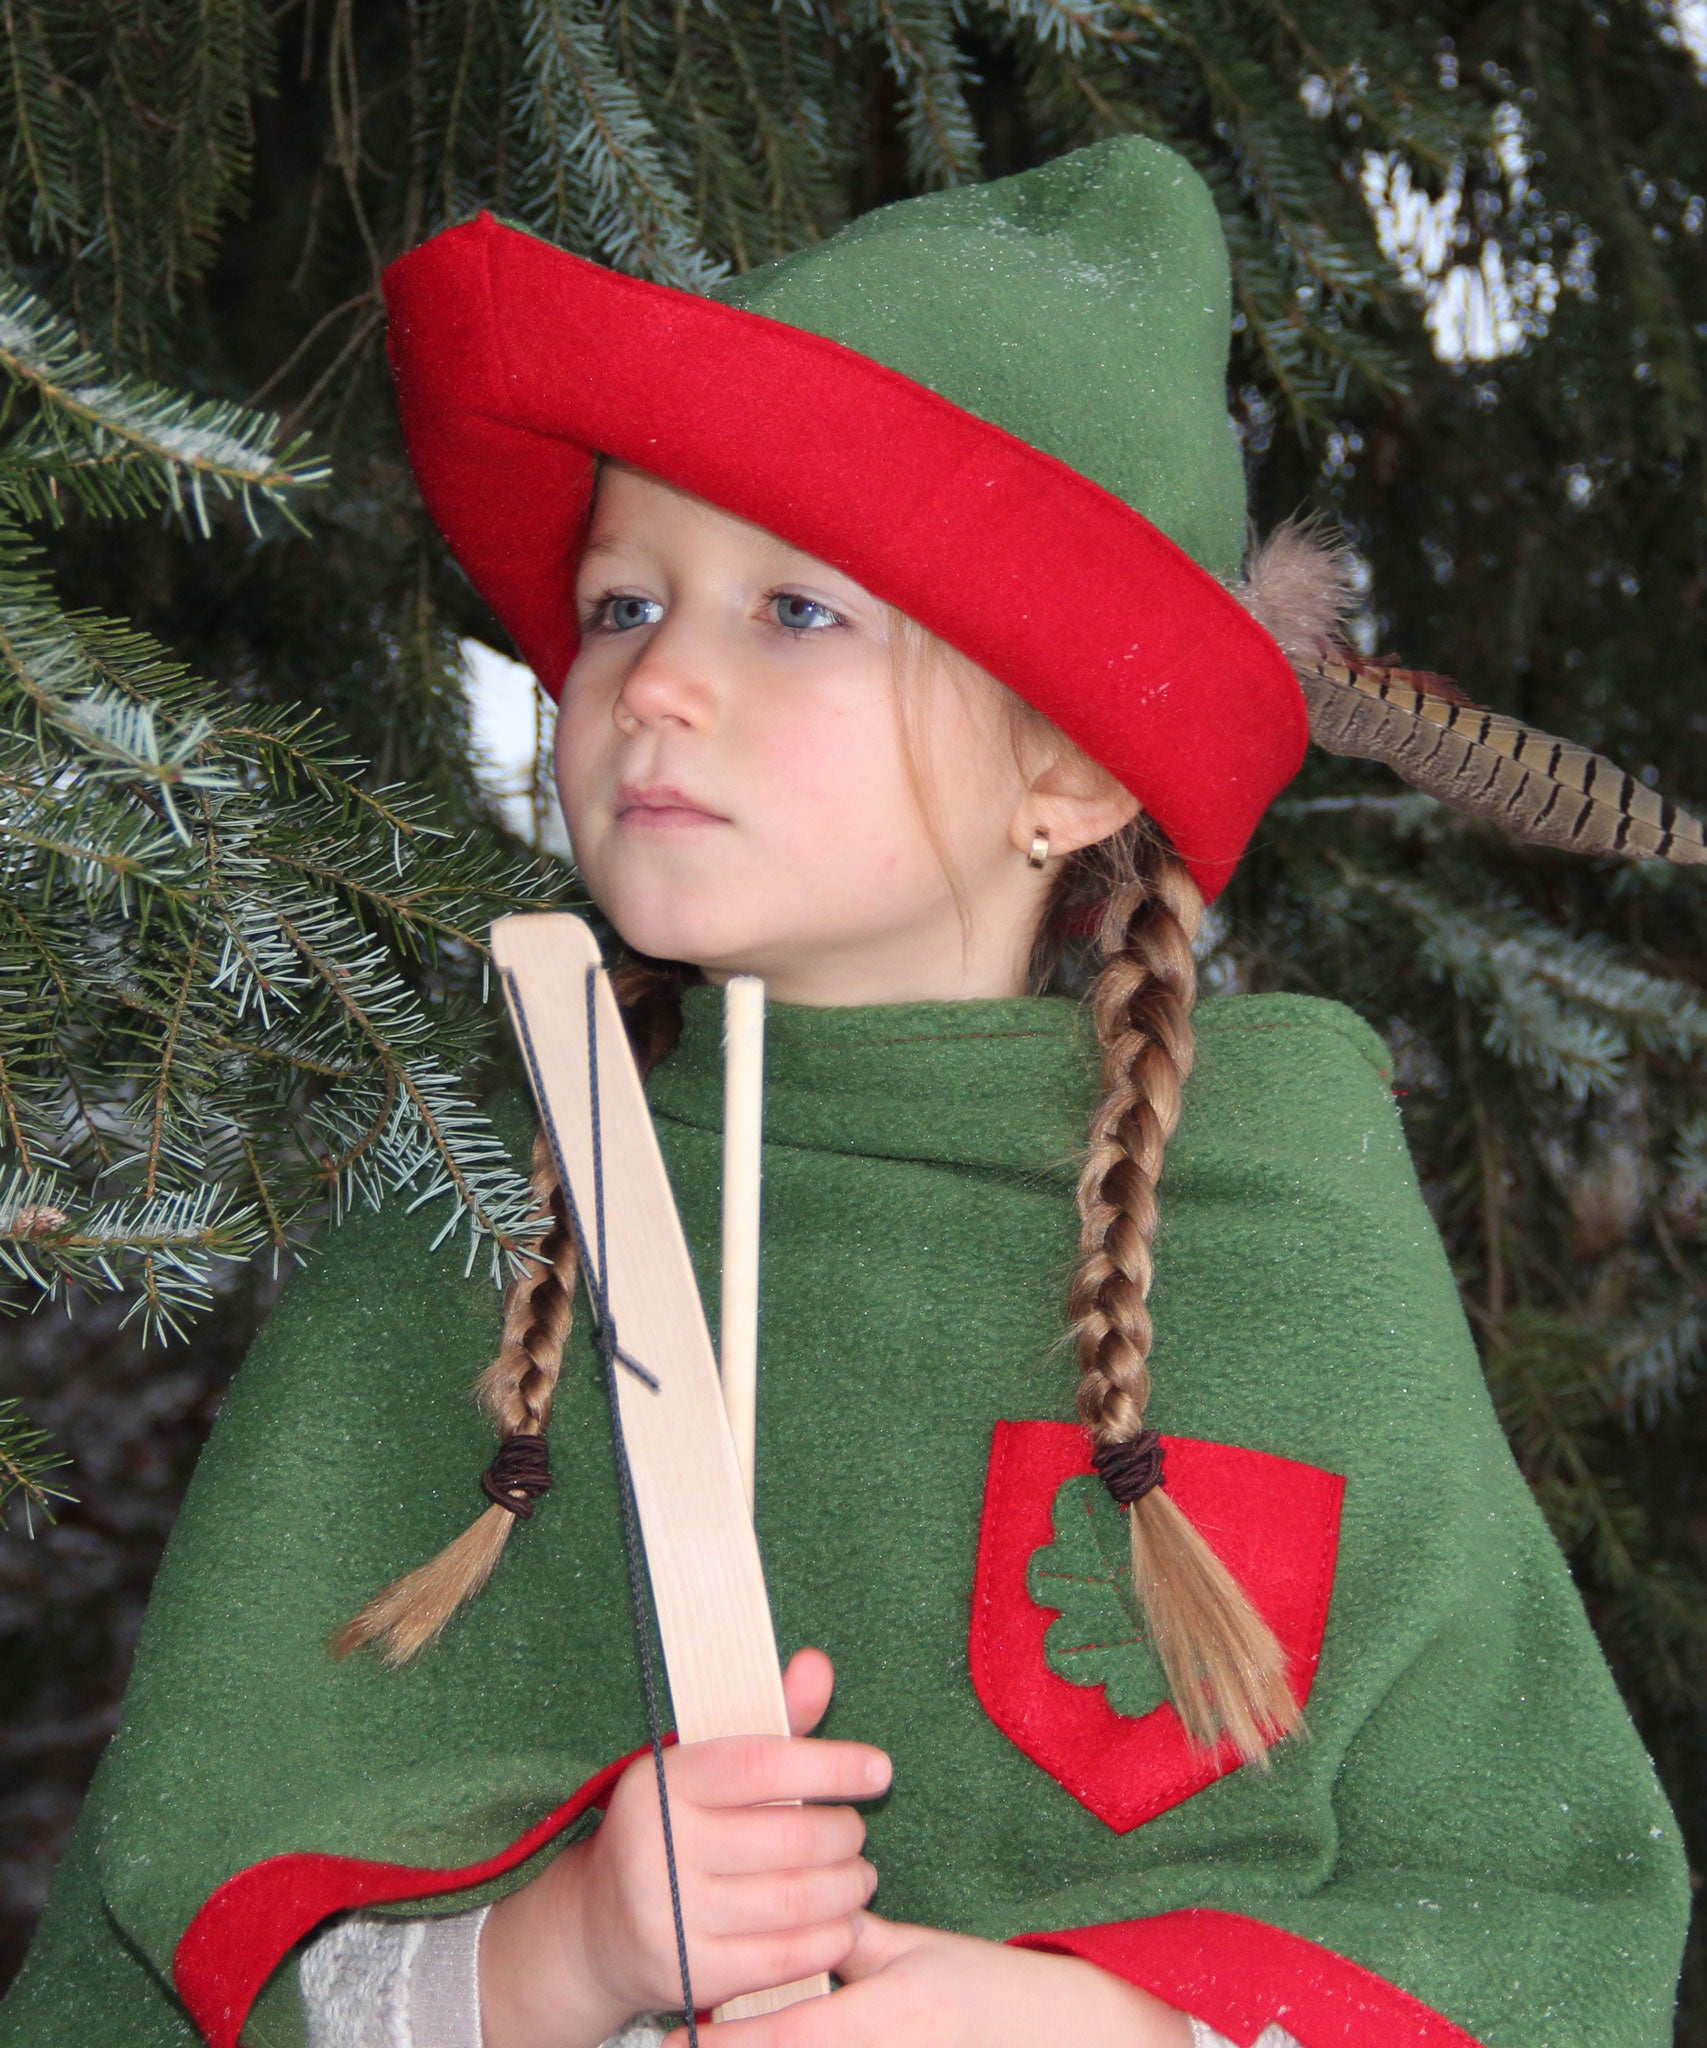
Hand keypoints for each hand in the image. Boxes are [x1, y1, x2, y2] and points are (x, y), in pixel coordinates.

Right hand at [479, 1649, 889, 2047]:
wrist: (596, 1926)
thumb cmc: (673, 1829)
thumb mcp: (707, 1769)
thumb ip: (772, 1721)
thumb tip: (818, 1664)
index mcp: (661, 1782)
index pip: (761, 1765)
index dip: (830, 1764)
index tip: (879, 1770)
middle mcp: (657, 1846)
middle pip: (788, 1838)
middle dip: (844, 1835)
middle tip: (857, 1835)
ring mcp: (668, 1914)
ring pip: (792, 1901)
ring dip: (846, 1889)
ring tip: (859, 1878)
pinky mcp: (686, 1973)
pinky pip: (781, 1958)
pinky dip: (827, 1940)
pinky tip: (842, 1924)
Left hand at [663, 1912, 1192, 2047]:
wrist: (1059, 2036)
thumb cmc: (989, 1990)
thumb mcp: (920, 1955)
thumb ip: (856, 1942)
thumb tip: (798, 1923)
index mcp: (887, 2014)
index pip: (786, 2036)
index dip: (726, 2042)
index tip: (674, 2039)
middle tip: (682, 2044)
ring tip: (720, 2042)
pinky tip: (779, 2046)